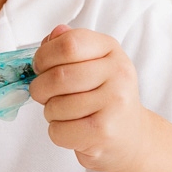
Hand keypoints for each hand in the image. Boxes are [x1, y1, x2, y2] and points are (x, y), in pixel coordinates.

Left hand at [30, 24, 147, 171]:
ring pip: (55, 106)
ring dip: (50, 113)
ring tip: (66, 113)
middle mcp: (117, 73)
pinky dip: (57, 132)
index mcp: (110, 49)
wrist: (132, 135)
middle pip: (58, 76)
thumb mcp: (93, 63)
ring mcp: (114, 102)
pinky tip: (73, 129)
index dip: (44, 56)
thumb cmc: (104, 97)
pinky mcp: (104, 131)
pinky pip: (59, 130)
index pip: (69, 44)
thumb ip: (69, 47)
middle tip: (43, 94)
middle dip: (40, 88)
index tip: (40, 67)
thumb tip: (53, 35)